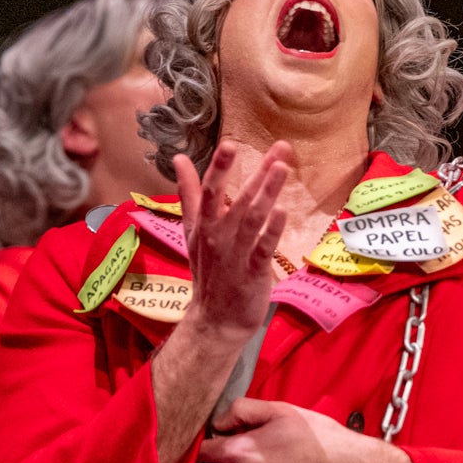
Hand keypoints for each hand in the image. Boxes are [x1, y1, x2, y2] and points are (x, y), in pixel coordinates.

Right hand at [174, 139, 293, 338]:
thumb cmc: (208, 271)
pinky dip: (272, 230)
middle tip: (279, 148)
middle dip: (258, 172)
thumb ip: (188, 194)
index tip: (231, 142)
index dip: (220, 166)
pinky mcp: (253, 272)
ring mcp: (235, 254)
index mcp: (204, 224)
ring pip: (252, 218)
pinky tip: (283, 210)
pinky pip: (262, 248)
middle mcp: (218, 235)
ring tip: (282, 169)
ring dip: (267, 193)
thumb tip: (179, 158)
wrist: (215, 320)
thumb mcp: (192, 231)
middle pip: (237, 199)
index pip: (210, 189)